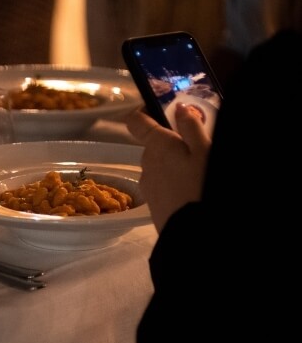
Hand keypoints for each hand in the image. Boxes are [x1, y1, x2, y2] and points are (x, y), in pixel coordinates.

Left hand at [126, 104, 211, 232]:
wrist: (194, 234)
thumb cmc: (201, 187)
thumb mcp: (206, 151)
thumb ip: (191, 127)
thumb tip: (179, 107)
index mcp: (156, 145)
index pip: (136, 121)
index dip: (144, 112)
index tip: (159, 109)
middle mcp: (145, 163)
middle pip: (154, 145)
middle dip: (172, 142)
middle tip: (197, 146)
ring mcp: (147, 185)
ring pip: (159, 165)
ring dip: (174, 164)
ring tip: (197, 172)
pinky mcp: (153, 204)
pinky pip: (162, 184)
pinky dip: (174, 183)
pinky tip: (191, 191)